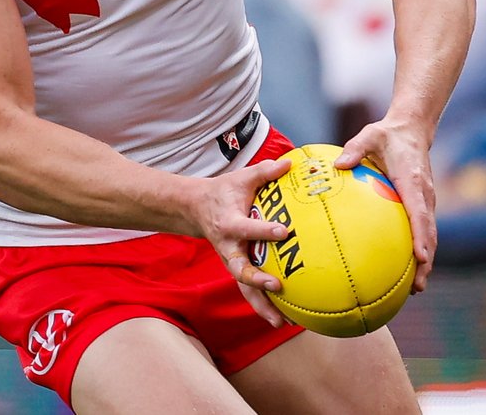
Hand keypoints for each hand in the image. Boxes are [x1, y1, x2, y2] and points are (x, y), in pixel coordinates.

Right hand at [189, 157, 291, 325]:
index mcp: (229, 222)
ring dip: (261, 304)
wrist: (196, 208)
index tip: (283, 231)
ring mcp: (230, 260)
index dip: (263, 230)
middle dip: (257, 279)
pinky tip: (282, 320)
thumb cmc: (224, 192)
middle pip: (240, 268)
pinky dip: (262, 306)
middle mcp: (228, 246)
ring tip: (282, 321)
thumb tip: (290, 163)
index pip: (246, 228)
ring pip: (244, 287)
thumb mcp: (241, 178)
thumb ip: (265, 172)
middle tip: (278, 285)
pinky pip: (248, 291)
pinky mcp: (235, 268)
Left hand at [334, 121, 434, 292]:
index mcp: (412, 181)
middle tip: (416, 287)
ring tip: (414, 289)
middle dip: (426, 261)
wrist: (411, 130)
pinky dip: (418, 249)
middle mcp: (425, 194)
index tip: (419, 258)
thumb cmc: (387, 135)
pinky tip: (404, 267)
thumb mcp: (369, 135)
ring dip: (425, 261)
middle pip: (429, 233)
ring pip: (429, 236)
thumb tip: (338, 165)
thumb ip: (355, 148)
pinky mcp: (422, 204)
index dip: (420, 236)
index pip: (419, 213)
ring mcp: (426, 201)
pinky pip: (422, 230)